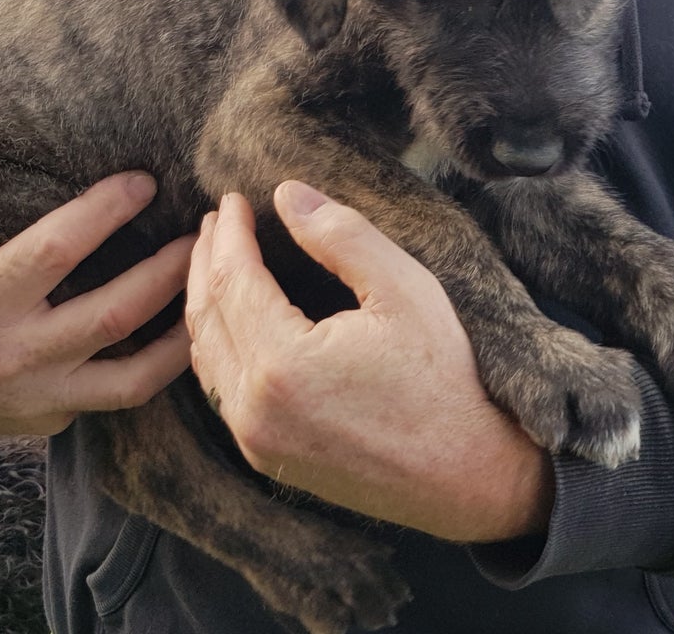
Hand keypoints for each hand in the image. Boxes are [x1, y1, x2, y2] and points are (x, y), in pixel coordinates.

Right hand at [0, 156, 193, 435]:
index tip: (145, 181)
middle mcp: (13, 358)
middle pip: (113, 314)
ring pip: (132, 375)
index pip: (54, 251)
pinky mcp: (50, 420)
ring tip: (215, 285)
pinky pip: (118, 396)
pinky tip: (187, 328)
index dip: (104, 211)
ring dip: (182, 330)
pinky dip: (158, 367)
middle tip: (206, 232)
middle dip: (169, 270)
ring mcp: (37, 398)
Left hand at [185, 181, 553, 543]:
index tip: (231, 199)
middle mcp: (255, 409)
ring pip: (205, 355)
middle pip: (207, 316)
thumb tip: (288, 195)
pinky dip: (215, 344)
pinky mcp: (267, 458)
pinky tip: (228, 319)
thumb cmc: (444, 379)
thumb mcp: (403, 289)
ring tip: (213, 258)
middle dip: (206, 260)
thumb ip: (341, 235)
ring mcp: (257, 440)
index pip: (233, 280)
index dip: (230, 234)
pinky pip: (220, 390)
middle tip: (215, 219)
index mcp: (283, 364)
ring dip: (204, 300)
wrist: (470, 477)